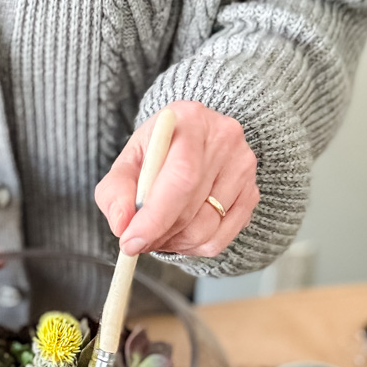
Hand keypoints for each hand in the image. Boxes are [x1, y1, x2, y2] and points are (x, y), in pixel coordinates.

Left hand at [95, 101, 259, 257]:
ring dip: (175, 242)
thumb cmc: (156, 153)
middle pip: (193, 208)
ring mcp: (243, 167)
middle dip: (159, 234)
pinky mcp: (251, 193)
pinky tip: (179, 232)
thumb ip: (116, 193)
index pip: (181, 176)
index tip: (131, 240)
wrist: (191, 142)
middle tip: (137, 241)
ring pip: (207, 230)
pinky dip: (193, 245)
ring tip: (158, 231)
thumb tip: (121, 224)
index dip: (155, 216)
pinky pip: (220, 239)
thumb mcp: (127, 163)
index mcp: (191, 120)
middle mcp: (224, 139)